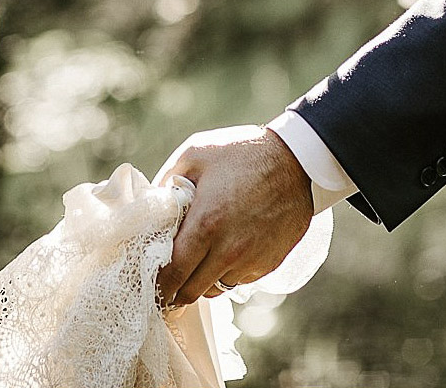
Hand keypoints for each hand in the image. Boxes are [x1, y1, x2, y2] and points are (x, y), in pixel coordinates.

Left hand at [155, 124, 314, 307]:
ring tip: (197, 261)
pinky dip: (226, 273)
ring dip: (201, 281)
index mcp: (205, 225)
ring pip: (215, 289)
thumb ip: (166, 182)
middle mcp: (228, 252)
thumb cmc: (243, 153)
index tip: (148, 283)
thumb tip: (150, 208)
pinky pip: (238, 281)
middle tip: (166, 279)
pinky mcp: (268, 264)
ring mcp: (251, 261)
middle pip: (190, 292)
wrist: (298, 161)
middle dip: (174, 290)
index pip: (172, 274)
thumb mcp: (196, 154)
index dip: (156, 284)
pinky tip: (225, 252)